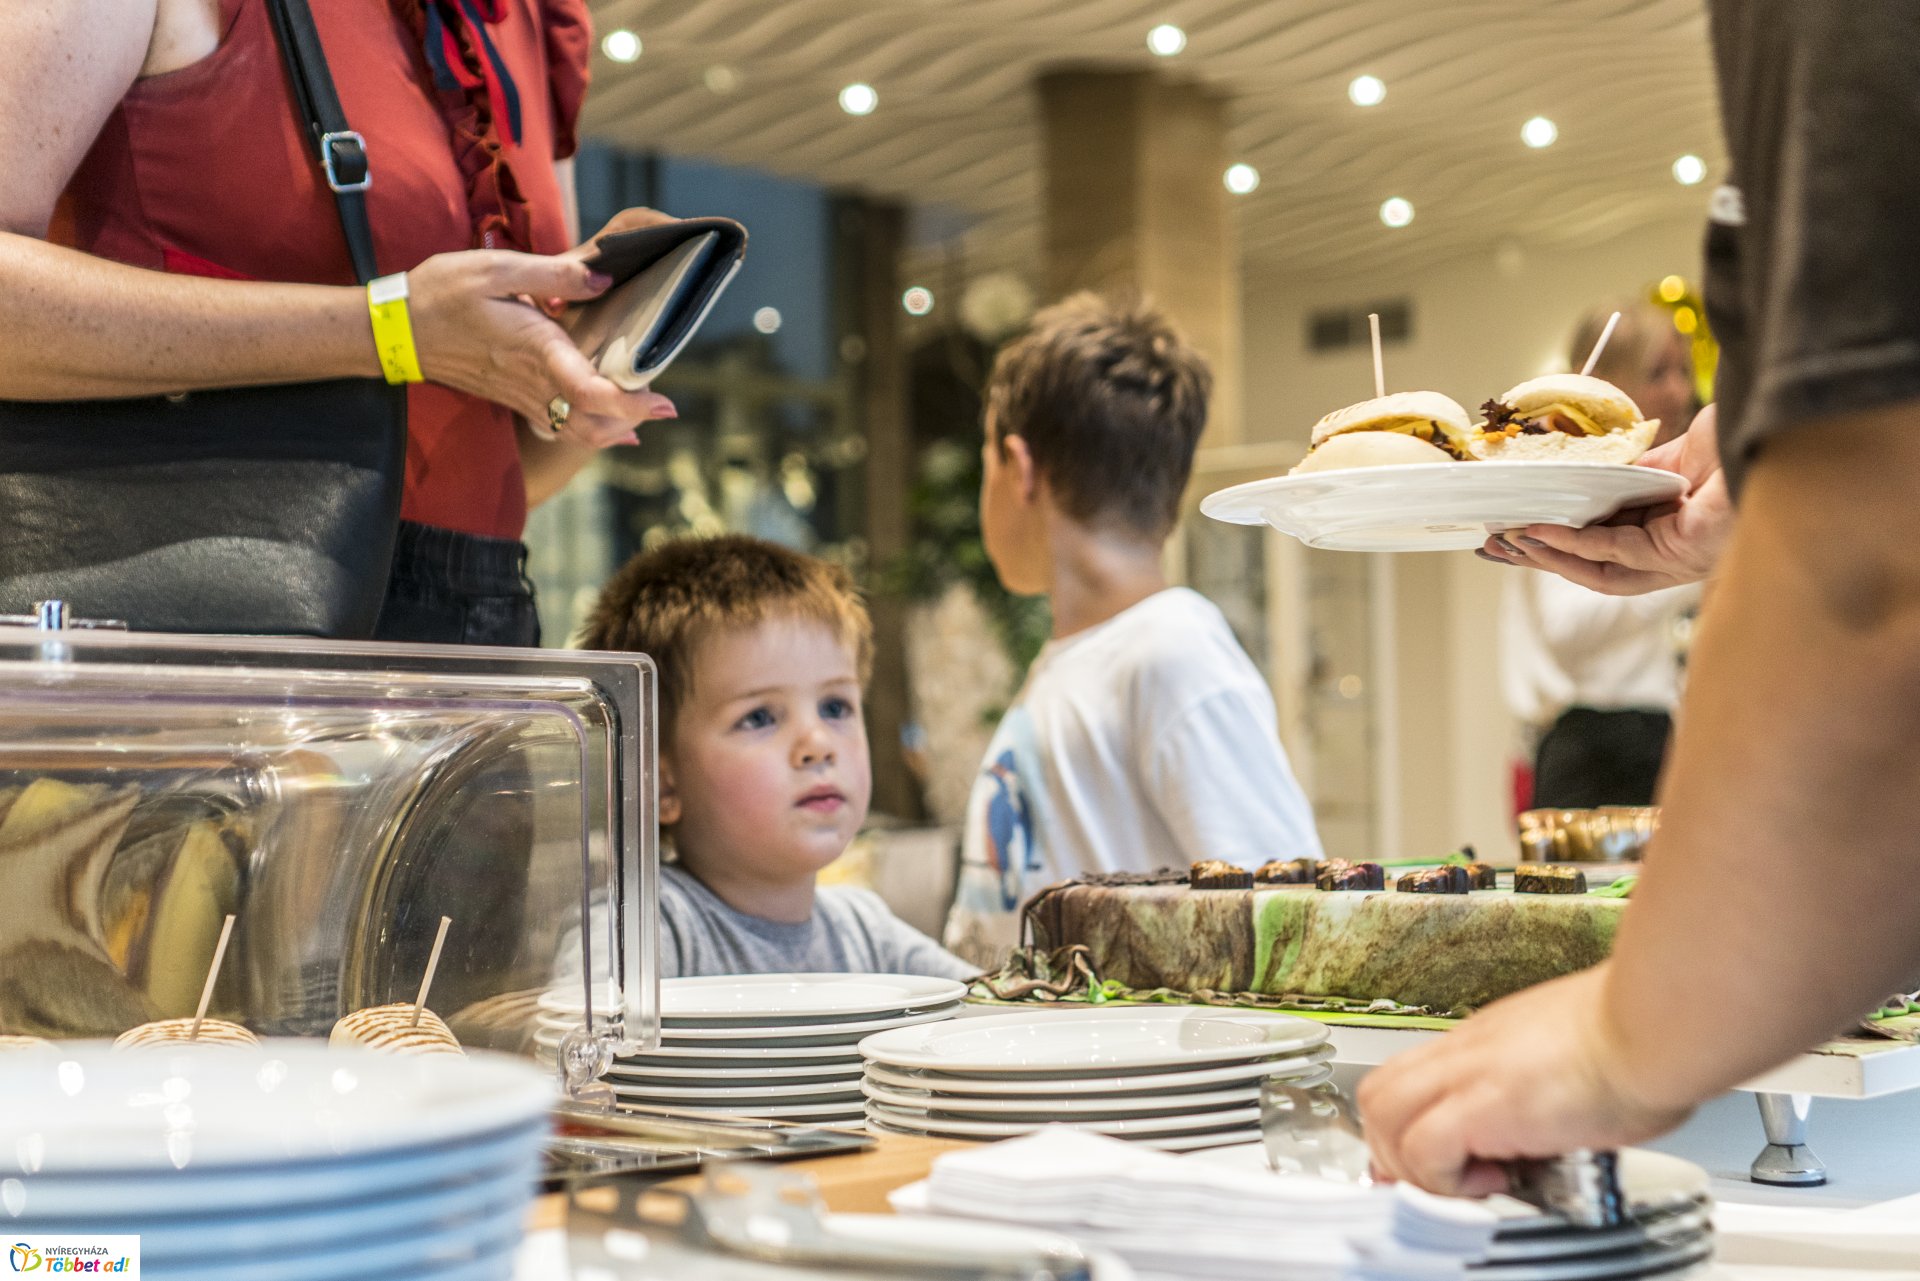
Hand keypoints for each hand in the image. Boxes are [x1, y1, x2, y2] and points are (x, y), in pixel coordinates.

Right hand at [405, 244, 674, 448]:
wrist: (393, 328)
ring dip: (610, 429)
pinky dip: (582, 429)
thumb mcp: (495, 267)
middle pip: (590, 424)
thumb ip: (553, 274)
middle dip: (632, 422)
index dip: (631, 403)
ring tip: (642, 416)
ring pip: (573, 431)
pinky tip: (601, 421)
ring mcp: (519, 395)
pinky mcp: (510, 398)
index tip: (663, 402)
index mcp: (535, 348)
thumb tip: (602, 279)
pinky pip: (553, 426)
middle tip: (665, 409)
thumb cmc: (440, 292)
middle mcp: (531, 381)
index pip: (589, 392)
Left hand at [1357, 966, 1693, 1195]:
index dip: (1401, 1124)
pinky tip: (1496, 1179)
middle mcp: (1467, 1051)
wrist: (1655, 1023)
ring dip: (1414, 1164)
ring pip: (1384, 1114)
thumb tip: (1559, 1117)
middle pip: (1379, 1093)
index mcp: (1486, 1040)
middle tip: (1438, 1179)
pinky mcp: (1484, 1102)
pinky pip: (1424, 1148)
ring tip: (1467, 1182)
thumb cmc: (1639, 1034)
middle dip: (1393, 1148)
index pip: (1409, 1077)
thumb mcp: (1571, 1054)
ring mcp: (1470, 1072)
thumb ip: (1544, 1081)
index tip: (1420, 1161)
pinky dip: (1445, 1178)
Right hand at [1481, 405, 1731, 594]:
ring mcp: (1676, 558)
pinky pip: (1613, 551)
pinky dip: (1572, 542)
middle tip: (1494, 546)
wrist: (1777, 431)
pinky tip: (1540, 530)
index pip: (1600, 545)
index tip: (1514, 531)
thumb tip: (1581, 472)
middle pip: (1591, 566)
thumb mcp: (1668, 457)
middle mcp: (1672, 554)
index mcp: (1668, 530)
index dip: (1555, 542)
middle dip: (1539, 558)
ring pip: (1596, 568)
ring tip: (1509, 542)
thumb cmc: (1738, 443)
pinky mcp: (1679, 552)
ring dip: (1548, 557)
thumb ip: (1629, 472)